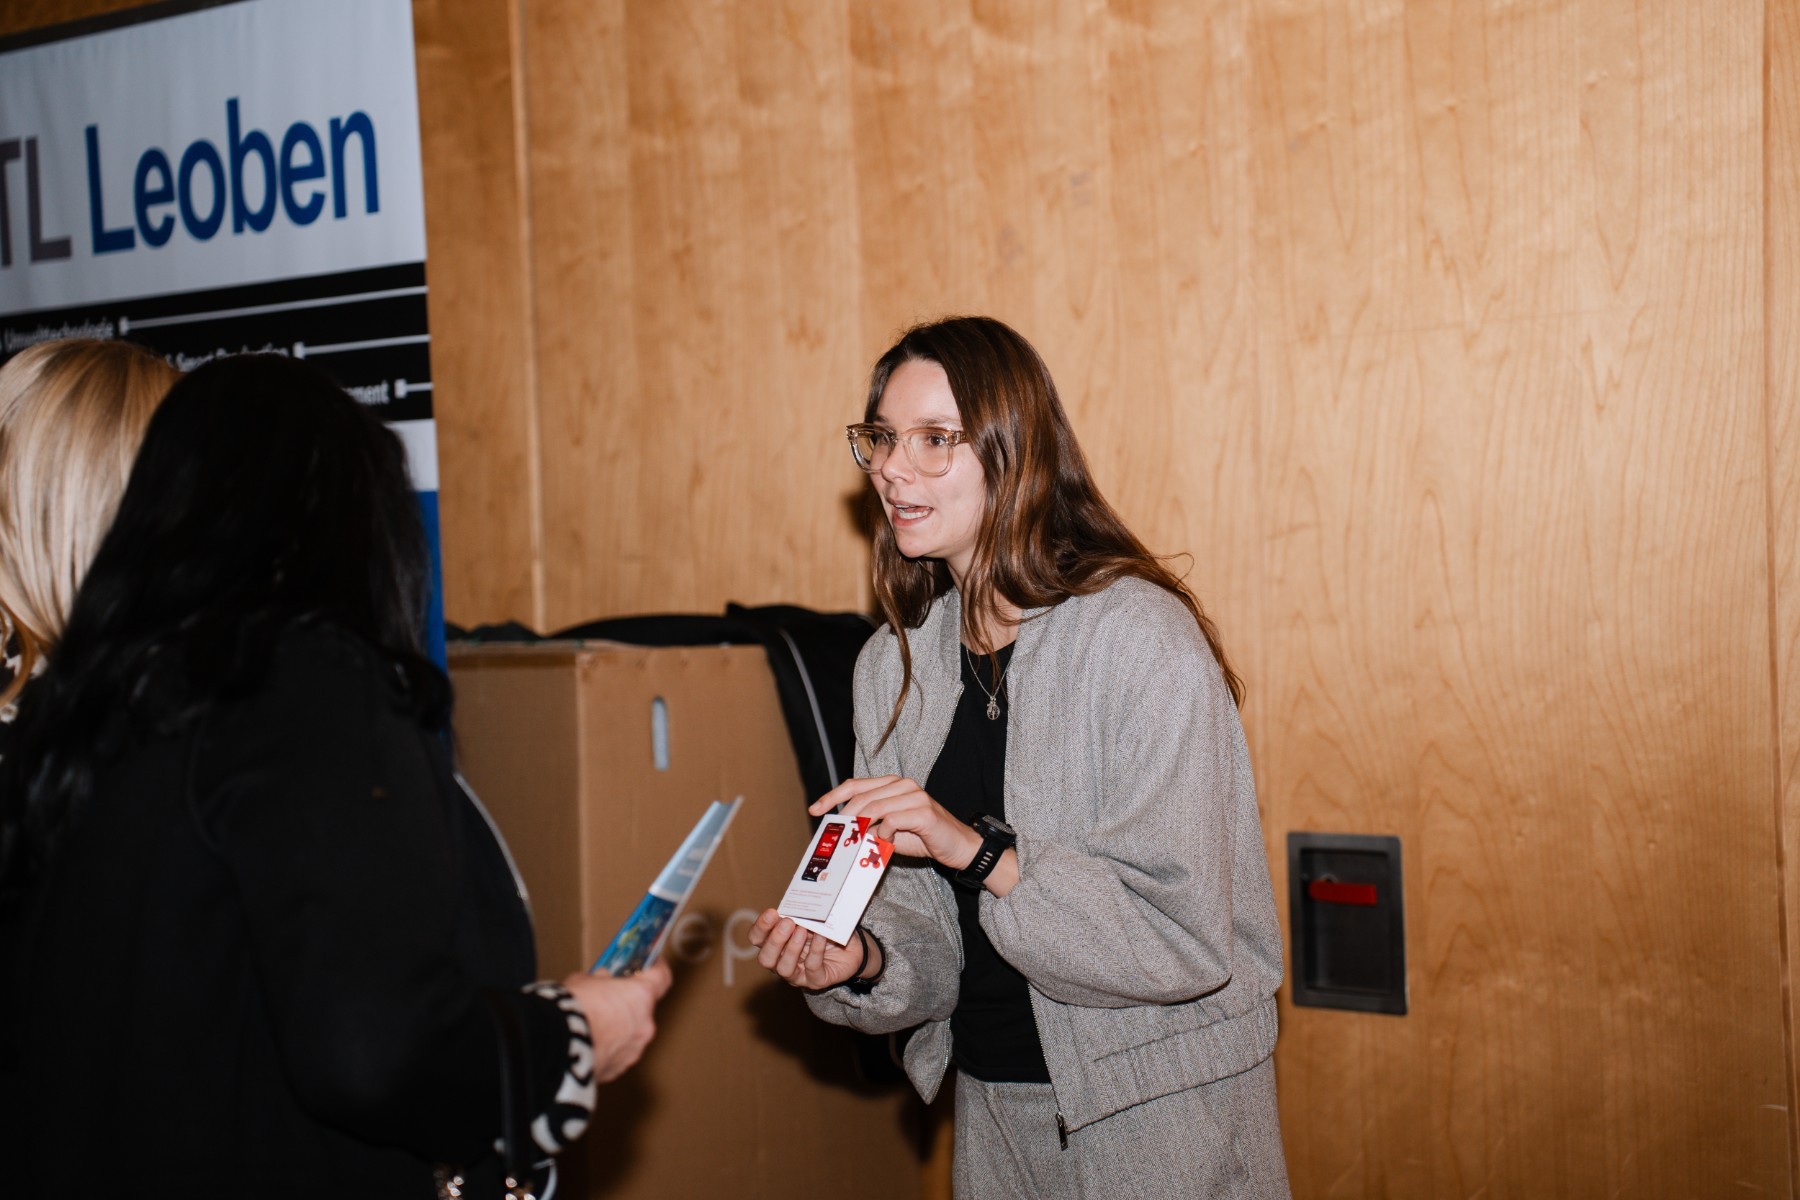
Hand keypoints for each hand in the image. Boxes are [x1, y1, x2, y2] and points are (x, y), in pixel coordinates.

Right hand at [561, 959, 671, 1082]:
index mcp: (641, 996)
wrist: (559, 1044)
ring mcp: (634, 1049)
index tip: (651, 965)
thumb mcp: (584, 980)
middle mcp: (644, 1024)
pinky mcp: (618, 1068)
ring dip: (618, 1028)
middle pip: (643, 1008)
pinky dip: (608, 1048)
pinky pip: (618, 1053)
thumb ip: (598, 979)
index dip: (656, 969)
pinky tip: (589, 1044)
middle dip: (627, 1003)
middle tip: (607, 999)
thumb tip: (599, 980)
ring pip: (631, 1033)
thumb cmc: (573, 1009)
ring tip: (593, 1025)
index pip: (661, 977)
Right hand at [747, 909, 870, 990]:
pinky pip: (812, 969)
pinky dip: (816, 951)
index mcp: (775, 944)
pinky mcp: (816, 980)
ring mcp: (798, 974)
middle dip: (775, 940)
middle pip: (765, 958)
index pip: (757, 938)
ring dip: (792, 949)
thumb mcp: (811, 919)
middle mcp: (781, 961)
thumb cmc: (825, 931)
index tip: (772, 912)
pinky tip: (821, 937)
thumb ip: (800, 915)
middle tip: (788, 923)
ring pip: (784, 969)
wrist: (852, 947)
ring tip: (803, 931)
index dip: (761, 927)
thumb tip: (796, 906)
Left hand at [809, 775, 980, 869]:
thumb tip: (844, 832)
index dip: (832, 796)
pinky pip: (892, 820)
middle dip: (845, 819)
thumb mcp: (890, 830)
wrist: (958, 846)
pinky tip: (886, 842)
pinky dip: (884, 834)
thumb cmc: (923, 837)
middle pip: (862, 797)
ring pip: (875, 808)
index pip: (855, 785)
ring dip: (863, 828)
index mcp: (893, 784)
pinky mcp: (923, 812)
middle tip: (838, 837)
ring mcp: (915, 796)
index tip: (815, 809)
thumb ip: (870, 825)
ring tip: (860, 843)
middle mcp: (903, 785)